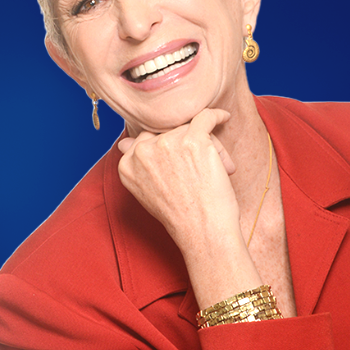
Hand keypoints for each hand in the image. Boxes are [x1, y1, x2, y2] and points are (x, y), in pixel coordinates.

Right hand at [117, 109, 240, 251]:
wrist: (203, 233)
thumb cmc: (182, 216)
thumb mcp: (146, 192)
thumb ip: (136, 165)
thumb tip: (125, 143)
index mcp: (126, 165)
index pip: (148, 140)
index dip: (169, 151)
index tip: (182, 164)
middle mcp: (143, 152)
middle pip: (168, 132)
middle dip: (186, 147)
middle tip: (200, 172)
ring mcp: (168, 144)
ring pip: (190, 128)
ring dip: (207, 145)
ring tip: (216, 171)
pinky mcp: (193, 141)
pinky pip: (206, 117)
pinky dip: (217, 116)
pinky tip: (224, 118)